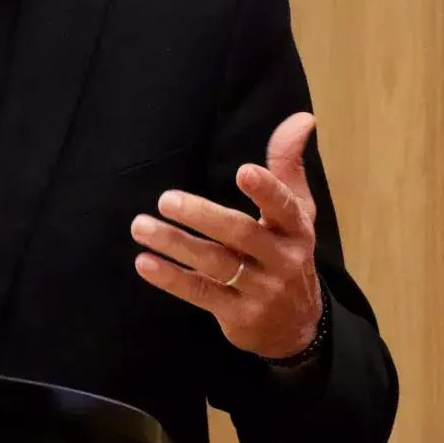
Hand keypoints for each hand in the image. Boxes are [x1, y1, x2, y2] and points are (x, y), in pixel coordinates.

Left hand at [130, 112, 322, 358]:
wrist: (296, 325)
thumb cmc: (287, 252)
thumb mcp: (297, 212)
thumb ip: (288, 165)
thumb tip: (302, 117)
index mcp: (296, 229)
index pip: (284, 208)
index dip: (266, 191)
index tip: (243, 171)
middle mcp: (282, 260)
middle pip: (241, 234)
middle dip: (204, 216)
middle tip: (166, 199)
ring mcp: (261, 290)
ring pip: (215, 264)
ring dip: (176, 244)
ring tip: (141, 226)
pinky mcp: (239, 315)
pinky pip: (202, 294)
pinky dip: (172, 279)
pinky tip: (145, 262)